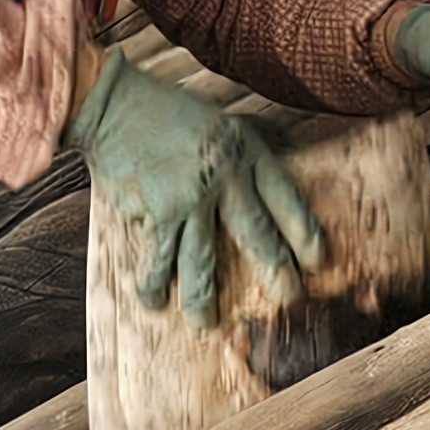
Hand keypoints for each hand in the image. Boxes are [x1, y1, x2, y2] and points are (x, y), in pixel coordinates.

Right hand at [66, 51, 324, 319]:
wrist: (113, 105)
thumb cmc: (166, 113)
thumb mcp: (220, 122)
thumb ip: (242, 154)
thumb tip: (269, 185)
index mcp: (244, 151)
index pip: (285, 198)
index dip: (303, 232)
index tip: (316, 262)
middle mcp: (223, 176)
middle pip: (257, 235)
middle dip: (275, 272)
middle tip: (288, 298)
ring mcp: (189, 198)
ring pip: (202, 263)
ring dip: (204, 299)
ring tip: (207, 324)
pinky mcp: (156, 212)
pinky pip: (158, 260)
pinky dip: (154, 284)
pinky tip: (154, 301)